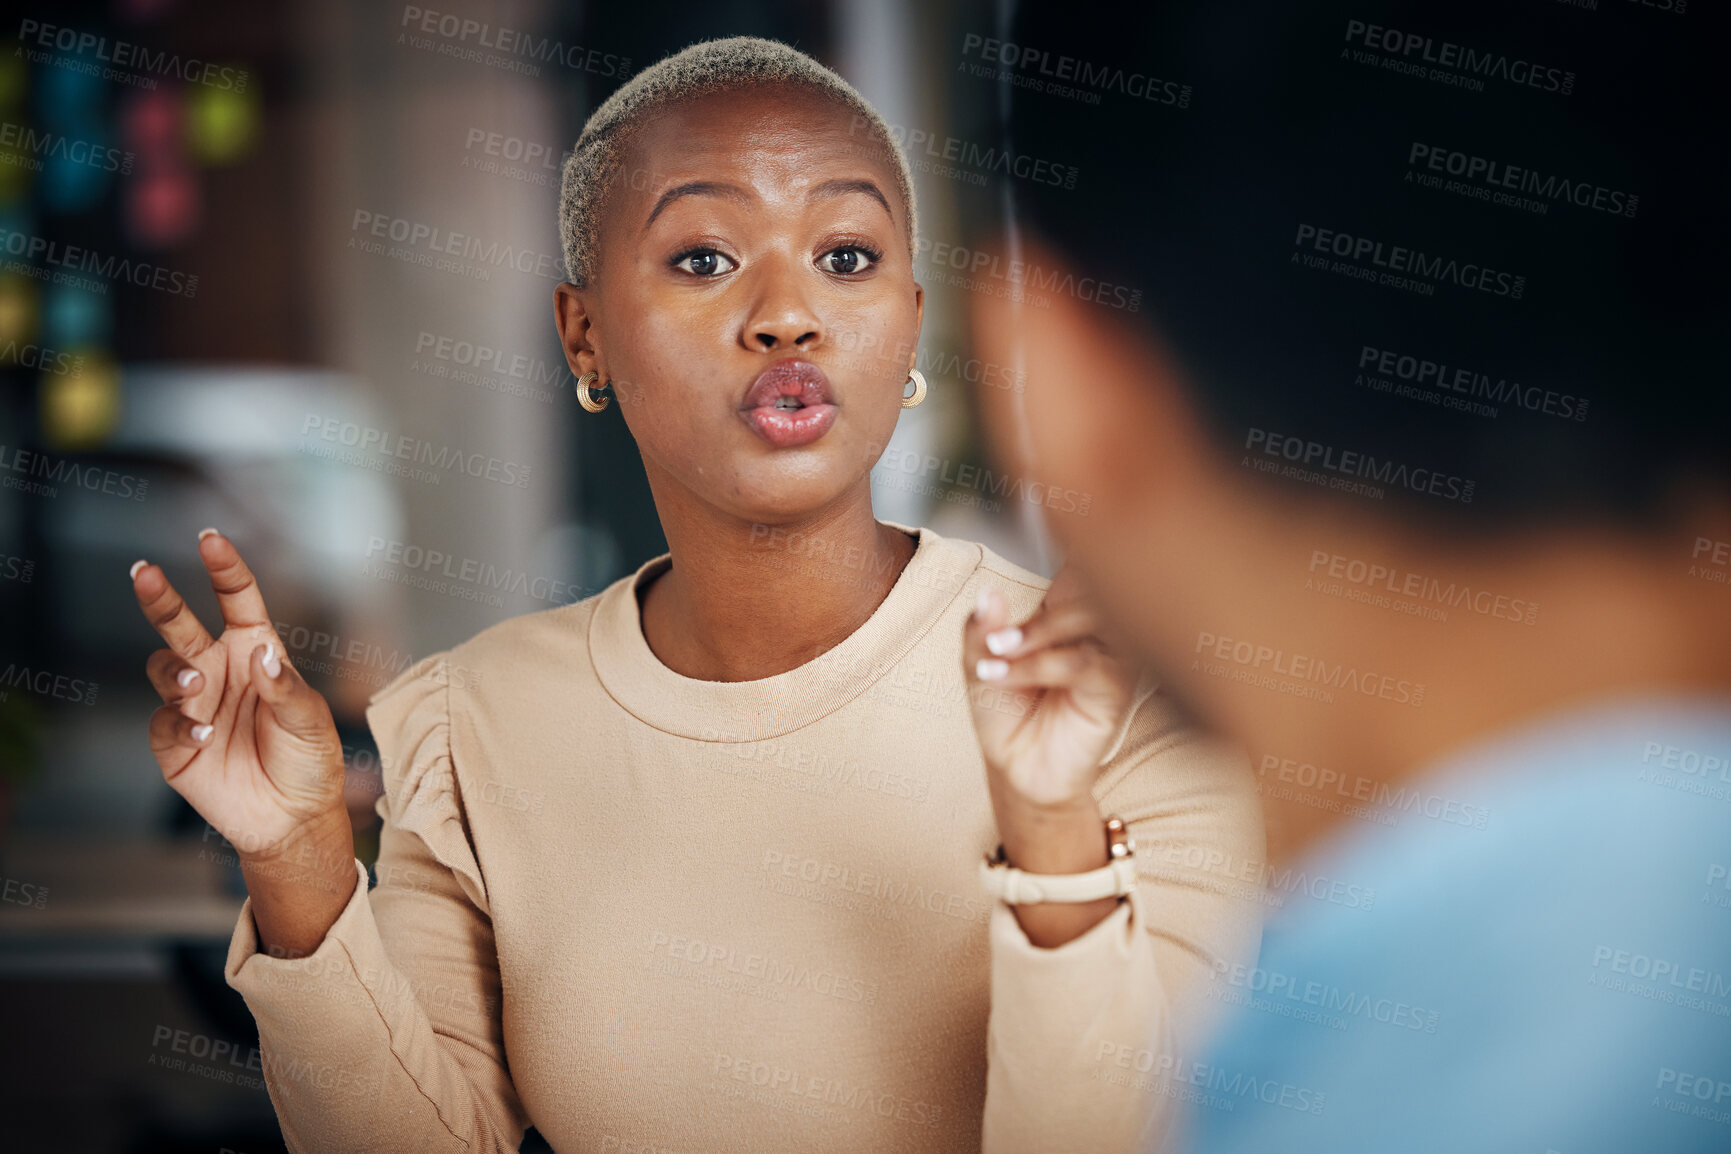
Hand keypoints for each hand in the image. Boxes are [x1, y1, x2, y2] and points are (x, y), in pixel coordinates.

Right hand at [132, 529, 347, 861]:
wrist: (293, 818)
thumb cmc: (309, 760)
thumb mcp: (312, 720)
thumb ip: (286, 686)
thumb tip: (262, 655)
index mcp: (256, 652)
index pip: (236, 600)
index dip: (224, 569)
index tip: (209, 538)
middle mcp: (219, 671)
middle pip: (180, 624)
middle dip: (160, 597)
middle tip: (145, 572)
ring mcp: (193, 705)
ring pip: (163, 669)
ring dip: (175, 671)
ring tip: (197, 685)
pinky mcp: (174, 743)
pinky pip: (163, 723)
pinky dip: (179, 724)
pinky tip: (204, 734)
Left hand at [963, 565, 1138, 947]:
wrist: (1016, 769)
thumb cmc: (1006, 713)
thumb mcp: (979, 664)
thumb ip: (982, 629)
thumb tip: (988, 594)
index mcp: (1065, 611)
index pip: (1081, 565)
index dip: (1079, 544)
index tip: (1052, 529)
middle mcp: (1095, 628)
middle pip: (1090, 588)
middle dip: (1035, 615)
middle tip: (995, 641)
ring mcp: (1110, 655)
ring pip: (1091, 619)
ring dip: (1036, 636)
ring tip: (996, 657)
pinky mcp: (1116, 689)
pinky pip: (1086, 663)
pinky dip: (1040, 665)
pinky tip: (1006, 675)